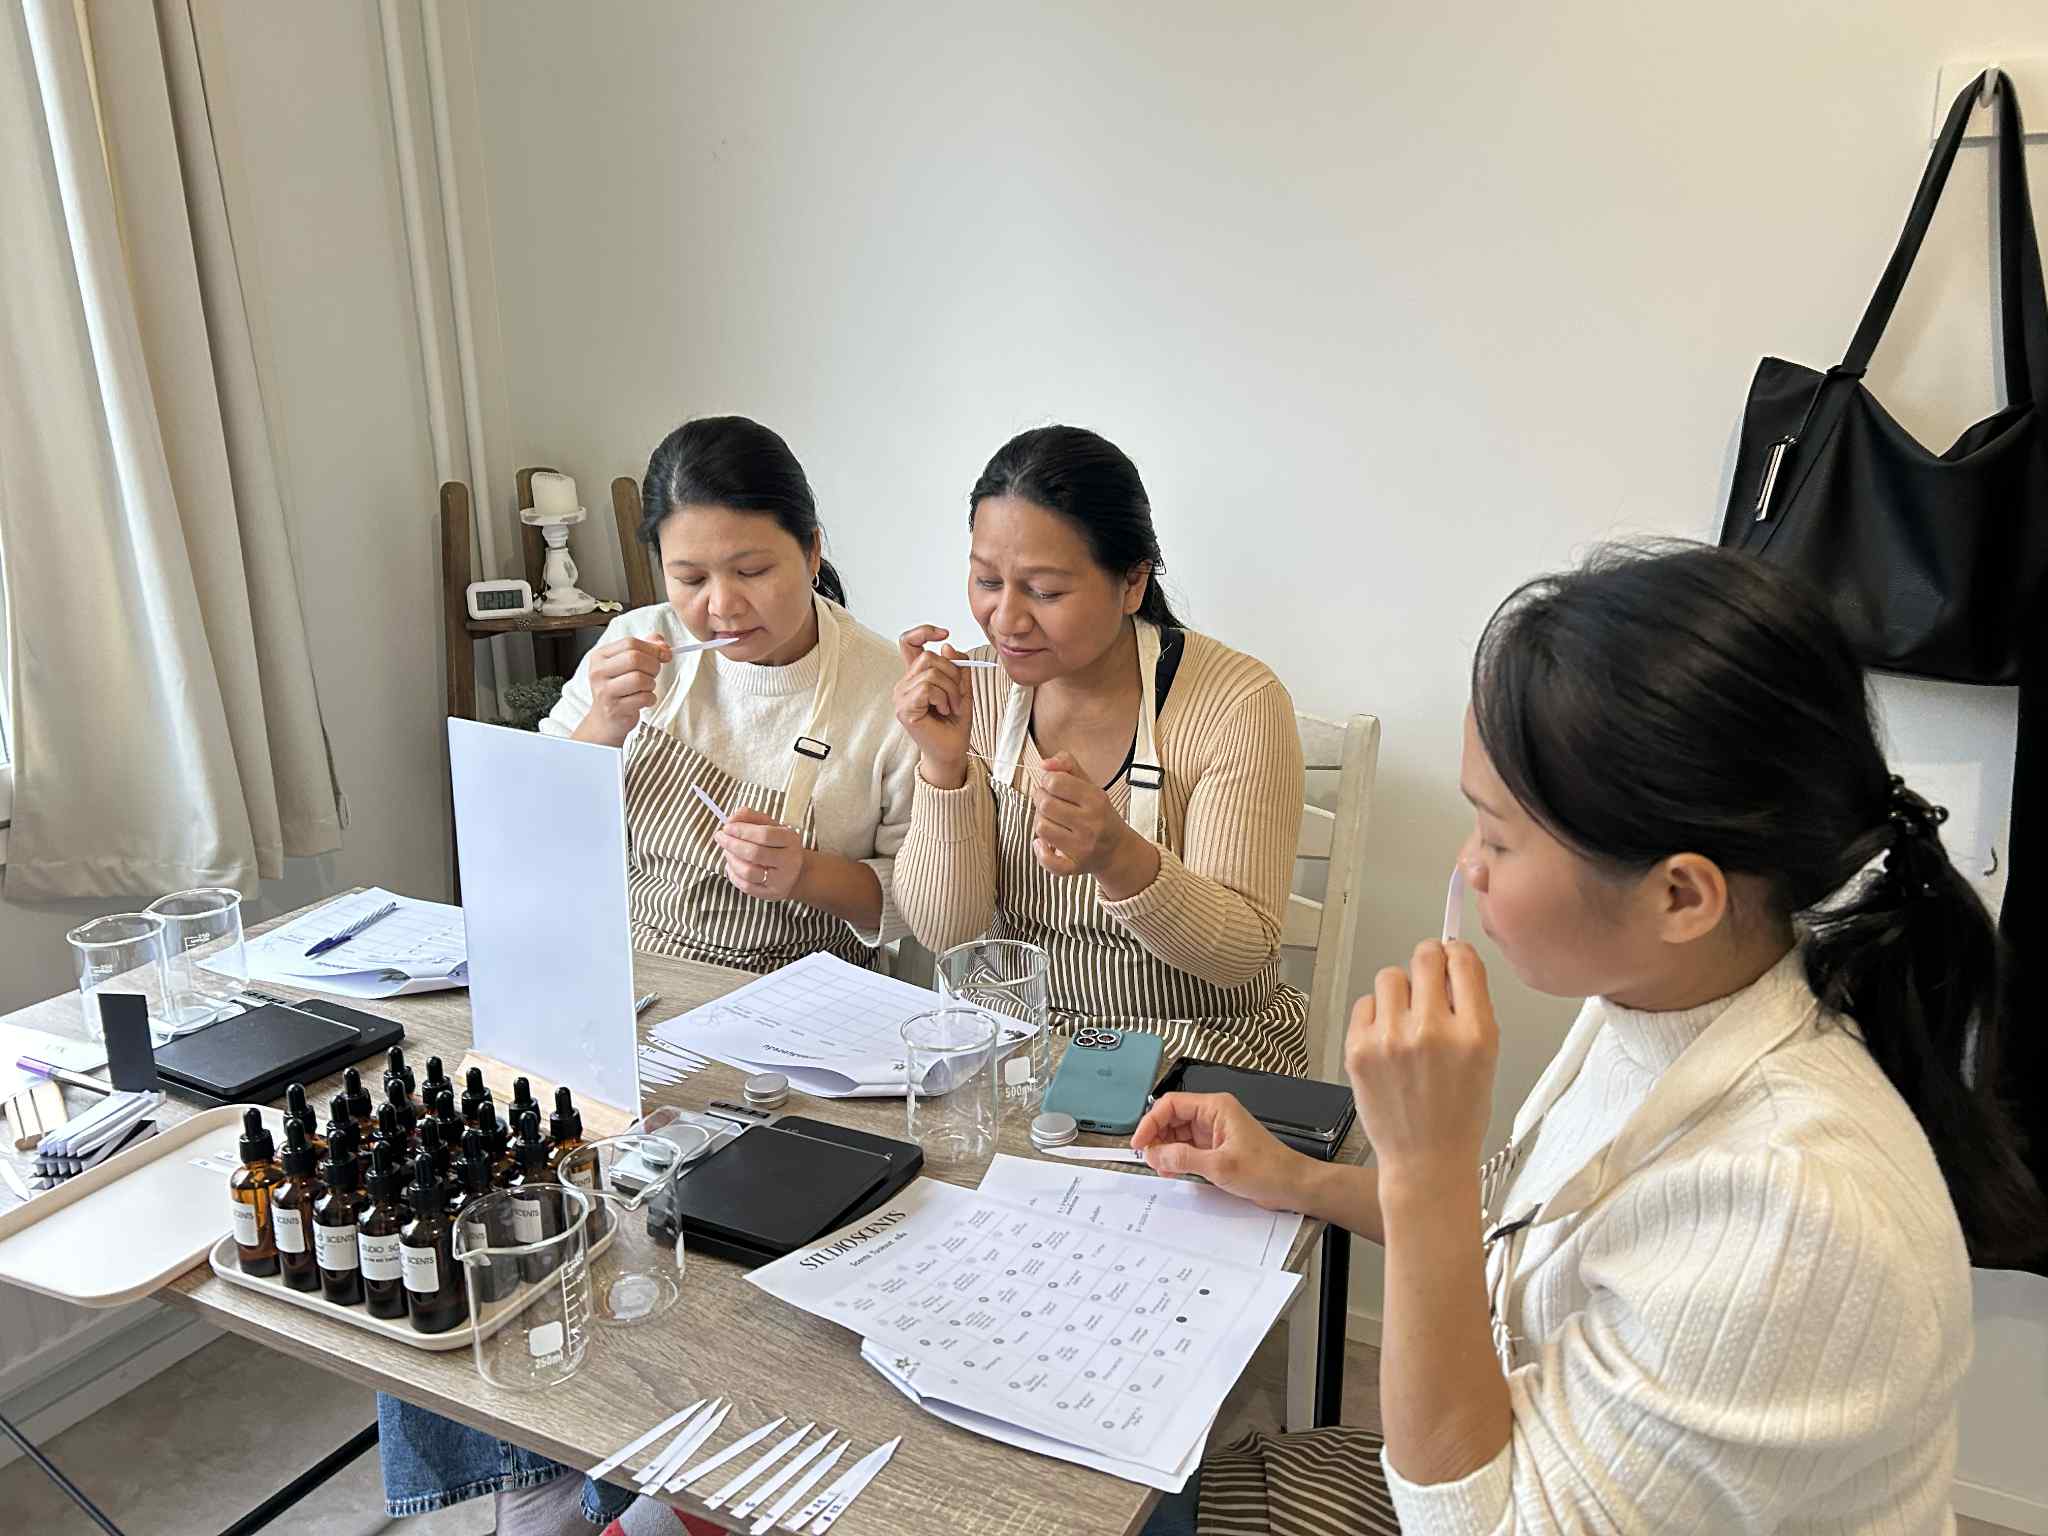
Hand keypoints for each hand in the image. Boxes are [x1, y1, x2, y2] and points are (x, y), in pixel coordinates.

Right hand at [573, 635, 671, 745]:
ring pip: (640, 679)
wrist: (606, 719)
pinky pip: (643, 698)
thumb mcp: (627, 665)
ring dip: (651, 683)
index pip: (630, 643)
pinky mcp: (614, 709)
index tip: (663, 654)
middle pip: (634, 658)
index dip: (652, 648)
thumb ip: (645, 649)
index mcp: (600, 656)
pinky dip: (650, 698)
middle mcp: (598, 672)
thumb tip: (662, 644)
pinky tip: (643, 699)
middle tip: (654, 673)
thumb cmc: (618, 689)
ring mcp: (604, 691)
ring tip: (646, 688)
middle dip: (653, 665)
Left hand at [714, 808, 805, 901]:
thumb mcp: (772, 826)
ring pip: (748, 871)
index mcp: (791, 841)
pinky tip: (732, 865)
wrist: (797, 873)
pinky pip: (745, 885)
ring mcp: (780, 880)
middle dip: (732, 844)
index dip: (742, 830)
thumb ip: (752, 817)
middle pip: (754, 853)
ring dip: (731, 859)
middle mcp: (789, 862)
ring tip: (727, 851)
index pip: (764, 835)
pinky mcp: (770, 894)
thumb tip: (731, 819)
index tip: (727, 827)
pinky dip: (733, 873)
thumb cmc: (780, 846)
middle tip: (720, 837)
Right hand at [894, 625, 972, 784]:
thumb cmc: (954, 724)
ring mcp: (902, 696)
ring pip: (930, 672)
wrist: (952, 751)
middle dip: (952, 674)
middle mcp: (905, 684)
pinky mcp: (905, 709)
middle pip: (928, 657)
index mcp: (916, 677)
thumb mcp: (963, 689)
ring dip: (950, 689)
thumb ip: (958, 667)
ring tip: (952, 706)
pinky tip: (944, 710)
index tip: (944, 633)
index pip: (909, 642)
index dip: (923, 631)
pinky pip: (927, 687)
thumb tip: (947, 646)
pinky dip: (943, 697)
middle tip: (958, 697)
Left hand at [1030, 754, 1155, 894]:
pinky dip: (1040, 850)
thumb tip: (1044, 764)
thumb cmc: (1099, 814)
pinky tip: (1044, 844)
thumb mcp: (1089, 785)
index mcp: (1096, 799)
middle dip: (1041, 800)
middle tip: (1048, 802)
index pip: (1055, 782)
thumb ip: (1067, 765)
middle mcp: (1091, 823)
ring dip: (1040, 822)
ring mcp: (1083, 847)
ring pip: (1041, 828)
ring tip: (1050, 820)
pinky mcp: (1075, 866)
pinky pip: (1047, 860)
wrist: (1117, 850)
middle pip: (1045, 805)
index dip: (1047, 781)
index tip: (1052, 786)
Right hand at [1131, 1092, 1313, 1212]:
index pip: (1171, 1105)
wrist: (1292, 1186)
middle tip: (1147, 1158)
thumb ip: (1184, 1159)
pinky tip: (1172, 1170)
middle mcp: (1213, 1116)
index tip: (1139, 1143)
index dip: (1150, 1122)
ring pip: (1177, 1135)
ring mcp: (1214, 1132)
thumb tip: (1155, 1155)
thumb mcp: (1221, 1165)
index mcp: (1216, 1107)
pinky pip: (1187, 1148)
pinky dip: (1176, 1158)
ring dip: (1165, 1150)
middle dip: (1156, 1137)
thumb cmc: (1268, 1169)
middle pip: (1172, 1119)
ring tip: (1160, 1167)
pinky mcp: (1216, 1149)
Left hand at [1345, 941, 1498, 1192]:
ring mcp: (1391, 1039)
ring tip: (1406, 1021)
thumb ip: (1471, 1008)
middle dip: (1428, 963)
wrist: (1425, 1161)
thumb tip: (1452, 963)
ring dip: (1400, 991)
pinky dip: (1375, 1016)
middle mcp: (1432, 1031)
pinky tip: (1387, 1041)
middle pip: (1424, 956)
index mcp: (1474, 1033)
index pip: (1463, 960)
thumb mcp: (1487, 1058)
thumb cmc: (1458, 1115)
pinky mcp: (1359, 1049)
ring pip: (1390, 976)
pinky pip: (1365, 1003)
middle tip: (1427, 982)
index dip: (1456, 953)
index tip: (1451, 957)